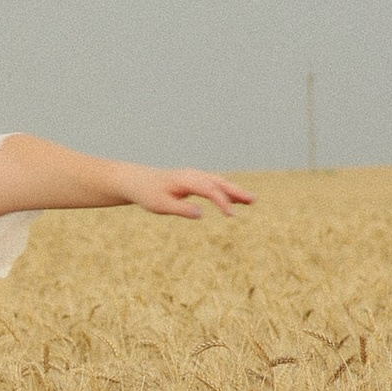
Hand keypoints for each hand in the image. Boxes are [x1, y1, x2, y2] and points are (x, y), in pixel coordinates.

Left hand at [124, 167, 253, 219]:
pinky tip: (236, 200)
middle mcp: (192, 175)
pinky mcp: (194, 181)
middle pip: (219, 182)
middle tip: (253, 200)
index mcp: (185, 180)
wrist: (137, 181)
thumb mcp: (161, 205)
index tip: (232, 215)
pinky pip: (213, 185)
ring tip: (251, 200)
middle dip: (236, 191)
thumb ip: (181, 209)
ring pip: (218, 182)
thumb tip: (201, 214)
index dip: (222, 202)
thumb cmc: (148, 194)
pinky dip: (226, 191)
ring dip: (234, 191)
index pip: (209, 190)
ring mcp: (194, 176)